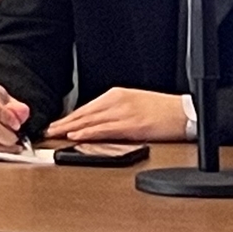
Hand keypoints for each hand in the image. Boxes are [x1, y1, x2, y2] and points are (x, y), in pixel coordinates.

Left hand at [48, 87, 189, 144]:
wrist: (185, 113)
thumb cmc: (163, 111)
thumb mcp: (134, 104)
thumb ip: (114, 112)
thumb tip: (95, 124)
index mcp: (117, 95)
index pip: (86, 108)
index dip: (68, 117)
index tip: (55, 124)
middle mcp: (117, 101)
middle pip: (84, 114)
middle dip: (64, 123)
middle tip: (47, 130)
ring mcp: (124, 113)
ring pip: (91, 121)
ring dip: (70, 129)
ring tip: (55, 134)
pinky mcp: (132, 125)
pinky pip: (105, 130)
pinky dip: (88, 133)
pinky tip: (77, 136)